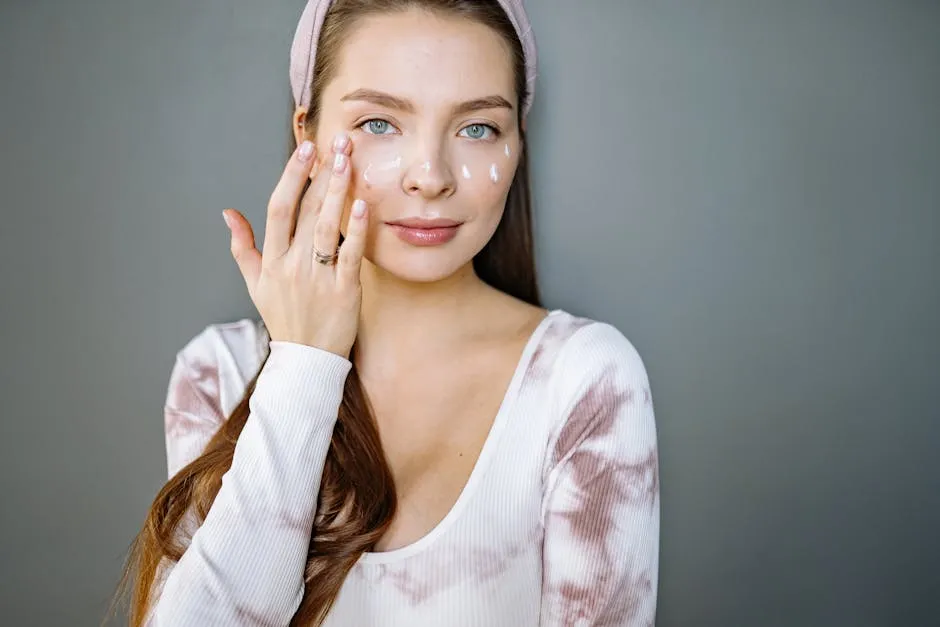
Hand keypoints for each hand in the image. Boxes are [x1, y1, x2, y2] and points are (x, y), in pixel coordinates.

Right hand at [222, 134, 367, 358]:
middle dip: (321, 175)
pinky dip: (357, 231)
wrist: (307, 360)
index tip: (305, 151)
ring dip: (338, 193)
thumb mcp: (255, 284)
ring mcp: (318, 279)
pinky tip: (364, 205)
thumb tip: (228, 213)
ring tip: (349, 163)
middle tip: (337, 144)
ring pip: (328, 229)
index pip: (279, 210)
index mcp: (272, 261)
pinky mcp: (345, 292)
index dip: (291, 177)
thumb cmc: (284, 318)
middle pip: (306, 212)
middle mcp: (292, 266)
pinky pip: (350, 256)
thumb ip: (242, 246)